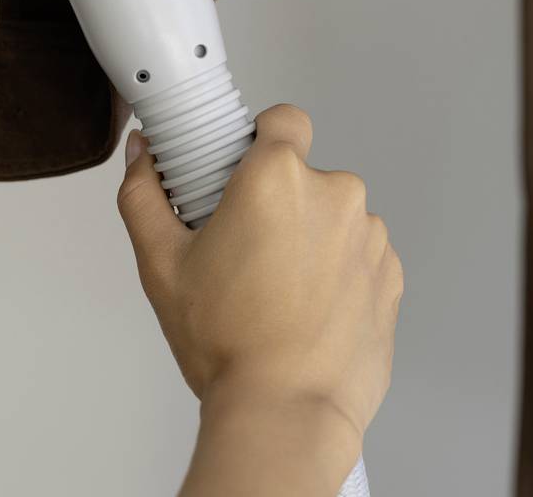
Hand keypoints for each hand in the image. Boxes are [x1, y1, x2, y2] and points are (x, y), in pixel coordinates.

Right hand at [117, 104, 402, 495]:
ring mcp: (370, 237)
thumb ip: (144, 194)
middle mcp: (335, 195)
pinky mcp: (391, 277)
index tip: (243, 173)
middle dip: (278, 204)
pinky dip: (338, 274)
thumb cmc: (227, 343)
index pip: (283, 120)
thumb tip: (141, 154)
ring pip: (333, 218)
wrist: (285, 412)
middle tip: (244, 252)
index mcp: (278, 177)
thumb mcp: (161, 264)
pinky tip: (306, 311)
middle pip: (304, 176)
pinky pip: (360, 256)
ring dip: (311, 240)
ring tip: (276, 292)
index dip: (262, 140)